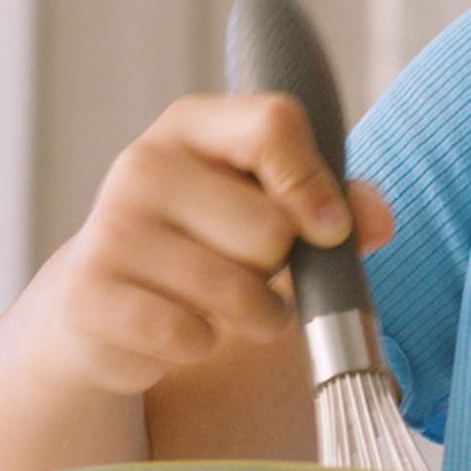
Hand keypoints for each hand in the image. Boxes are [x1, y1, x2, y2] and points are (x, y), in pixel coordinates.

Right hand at [32, 94, 394, 396]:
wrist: (100, 301)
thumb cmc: (205, 244)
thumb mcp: (265, 207)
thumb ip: (333, 204)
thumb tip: (379, 220)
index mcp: (193, 125)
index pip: (274, 125)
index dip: (315, 183)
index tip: (329, 230)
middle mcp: (144, 164)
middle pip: (269, 227)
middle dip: (277, 266)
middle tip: (248, 269)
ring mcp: (111, 228)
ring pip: (236, 290)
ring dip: (257, 316)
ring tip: (233, 307)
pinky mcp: (90, 294)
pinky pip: (191, 335)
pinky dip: (204, 345)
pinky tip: (184, 330)